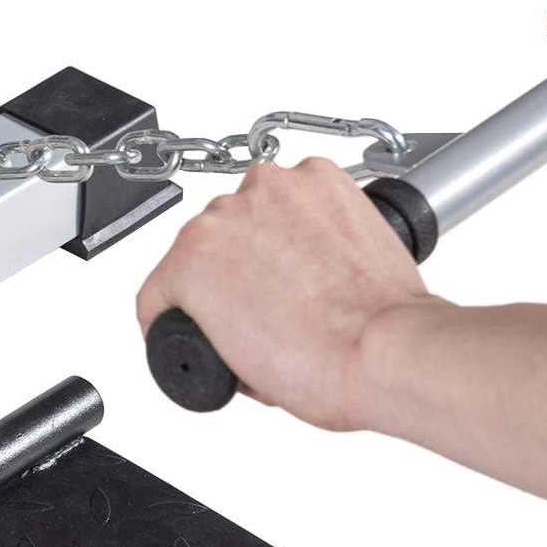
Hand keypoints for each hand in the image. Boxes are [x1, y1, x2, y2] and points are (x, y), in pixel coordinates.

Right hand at [136, 158, 433, 428]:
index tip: (193, 316)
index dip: (172, 312)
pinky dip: (309, 214)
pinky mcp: (324, 178)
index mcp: (191, 259)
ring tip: (301, 277)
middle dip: (229, 270)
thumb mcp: (236, 369)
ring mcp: (277, 189)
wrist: (386, 350)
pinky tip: (323, 252)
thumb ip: (211, 330)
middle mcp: (226, 212)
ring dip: (268, 235)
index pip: (159, 286)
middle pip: (209, 241)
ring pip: (255, 210)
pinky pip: (301, 192)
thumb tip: (224, 319)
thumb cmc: (321, 365)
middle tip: (262, 303)